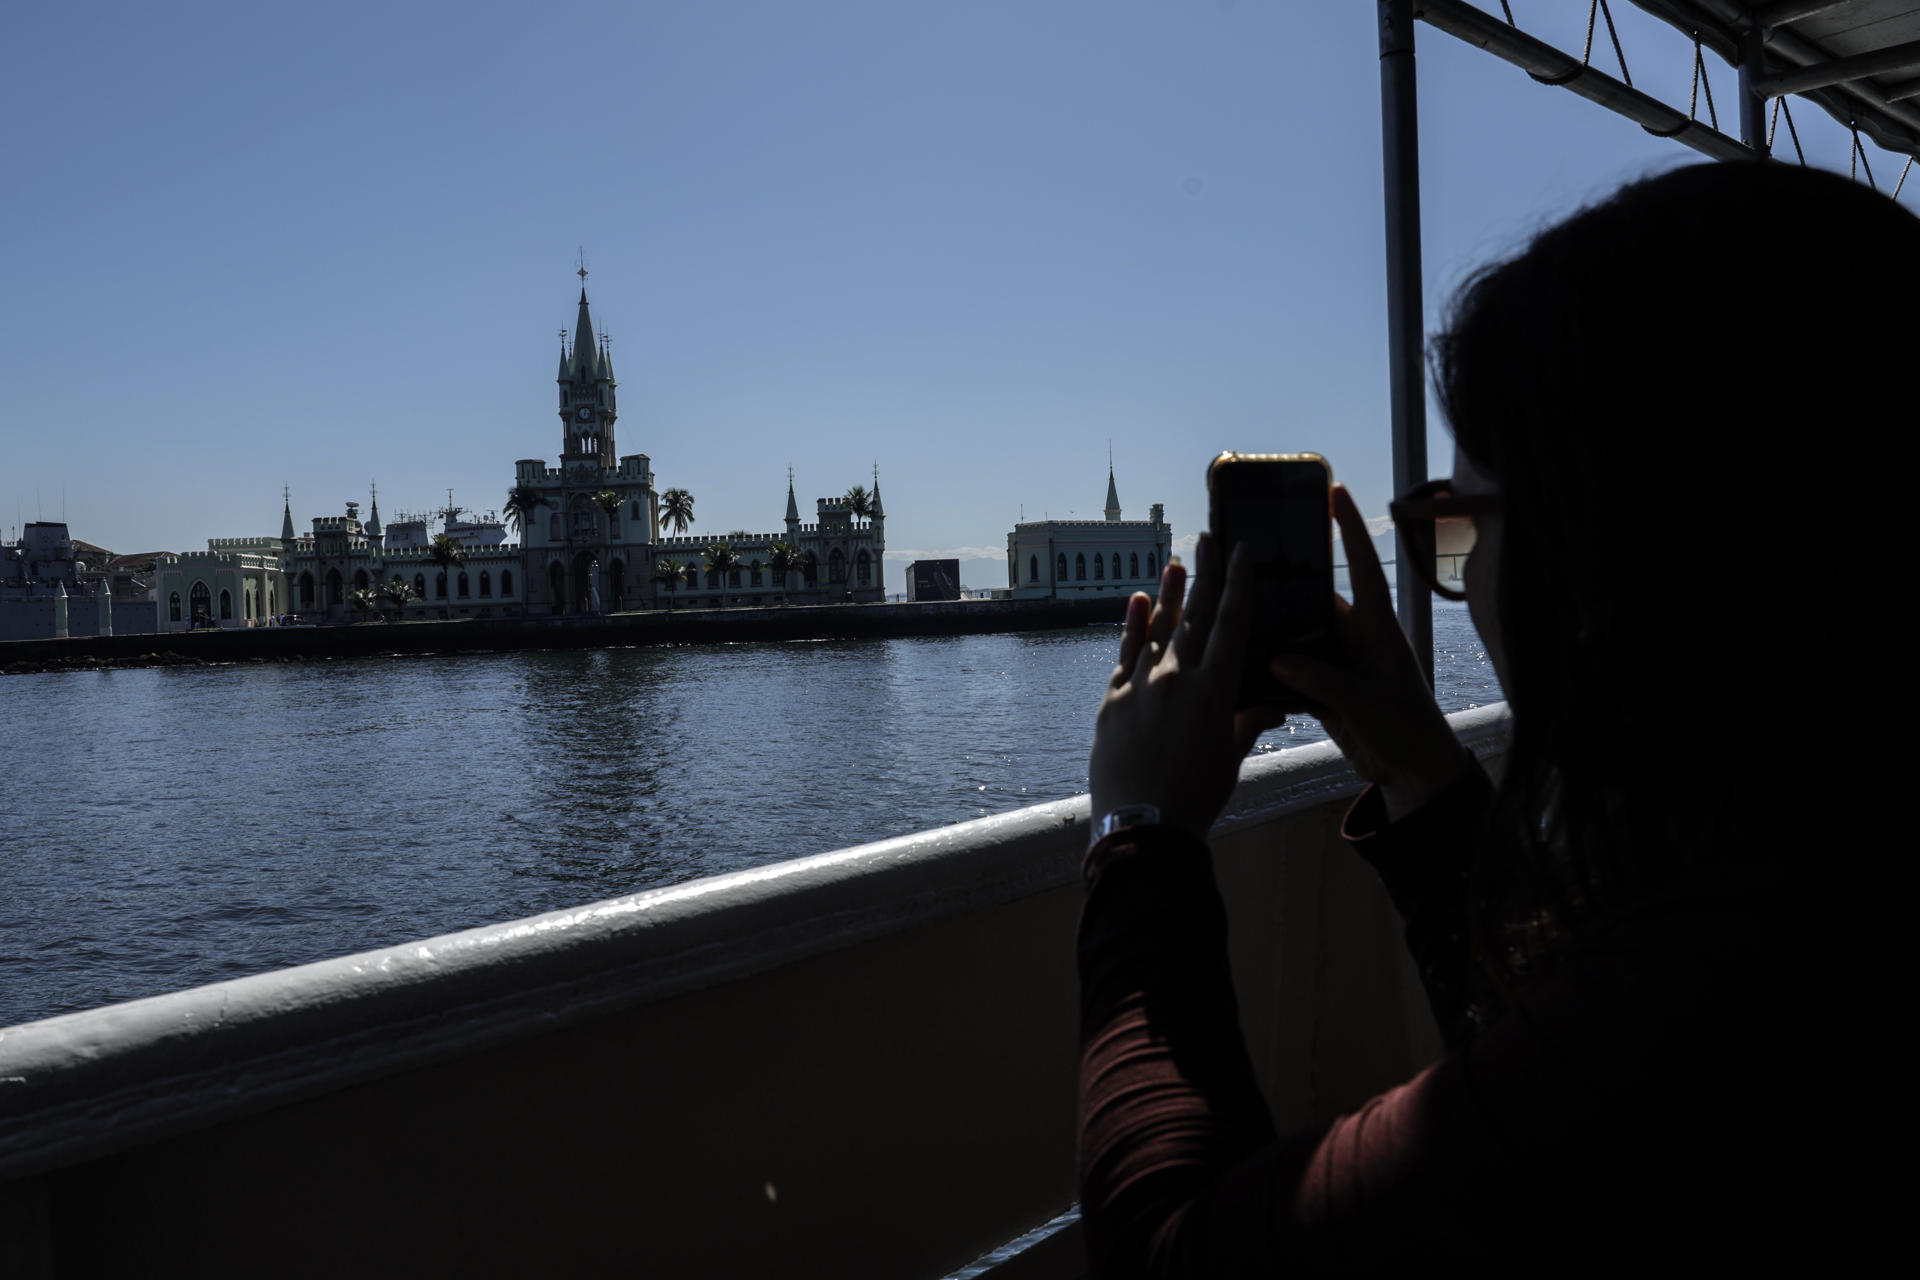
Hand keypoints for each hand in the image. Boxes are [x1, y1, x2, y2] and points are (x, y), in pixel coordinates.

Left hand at [1089, 534, 1286, 840]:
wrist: (1141, 826)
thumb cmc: (1195, 798)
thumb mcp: (1229, 760)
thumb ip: (1245, 724)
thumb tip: (1270, 704)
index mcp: (1213, 692)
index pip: (1231, 626)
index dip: (1238, 585)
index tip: (1242, 551)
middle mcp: (1175, 680)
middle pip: (1194, 617)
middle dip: (1204, 576)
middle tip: (1208, 539)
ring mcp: (1139, 687)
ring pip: (1157, 630)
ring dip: (1169, 594)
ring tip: (1176, 564)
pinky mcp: (1111, 702)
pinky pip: (1124, 654)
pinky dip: (1132, 627)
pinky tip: (1138, 602)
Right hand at [1269, 484, 1471, 821]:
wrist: (1413, 774)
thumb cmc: (1407, 730)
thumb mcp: (1368, 704)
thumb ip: (1323, 681)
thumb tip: (1278, 660)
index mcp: (1378, 631)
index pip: (1363, 570)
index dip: (1349, 532)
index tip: (1335, 493)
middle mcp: (1358, 641)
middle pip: (1318, 601)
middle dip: (1290, 583)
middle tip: (1254, 558)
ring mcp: (1340, 665)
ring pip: (1301, 637)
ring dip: (1277, 630)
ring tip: (1239, 609)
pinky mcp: (1326, 691)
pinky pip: (1294, 671)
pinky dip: (1274, 669)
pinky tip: (1245, 662)